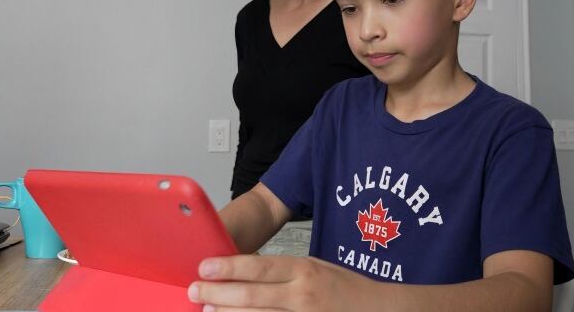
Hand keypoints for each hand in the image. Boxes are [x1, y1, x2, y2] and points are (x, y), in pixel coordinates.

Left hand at [187, 254, 384, 311]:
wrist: (379, 310)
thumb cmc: (345, 288)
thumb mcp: (316, 267)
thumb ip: (282, 271)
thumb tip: (244, 272)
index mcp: (305, 270)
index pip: (259, 267)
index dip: (228, 267)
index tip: (204, 266)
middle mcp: (303, 296)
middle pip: (251, 294)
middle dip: (218, 292)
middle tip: (194, 289)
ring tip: (206, 308)